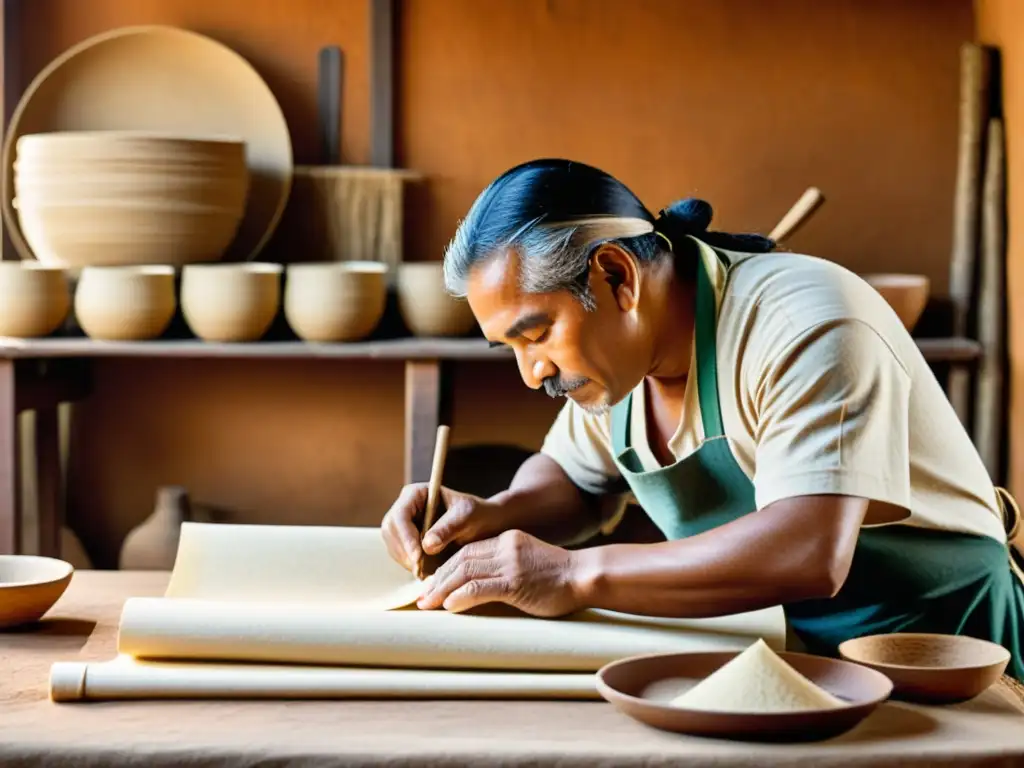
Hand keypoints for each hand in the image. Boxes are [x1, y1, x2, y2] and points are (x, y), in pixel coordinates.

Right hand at [381, 484, 506, 572]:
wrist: (485, 525)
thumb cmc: (478, 515)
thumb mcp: (468, 516)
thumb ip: (449, 527)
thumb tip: (427, 545)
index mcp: (416, 494)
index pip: (400, 515)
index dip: (406, 537)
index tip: (419, 557)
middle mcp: (405, 507)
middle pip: (391, 531)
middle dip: (405, 552)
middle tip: (422, 570)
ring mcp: (404, 525)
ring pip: (393, 545)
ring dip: (407, 561)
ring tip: (428, 572)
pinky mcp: (407, 541)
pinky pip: (400, 555)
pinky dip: (411, 565)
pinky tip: (427, 572)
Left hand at [416, 529, 585, 616]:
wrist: (583, 575)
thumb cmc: (557, 575)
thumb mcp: (526, 561)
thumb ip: (503, 567)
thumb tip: (476, 585)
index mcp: (506, 540)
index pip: (466, 551)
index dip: (445, 569)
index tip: (432, 585)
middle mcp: (505, 547)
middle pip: (460, 560)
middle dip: (437, 580)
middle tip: (422, 597)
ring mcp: (510, 564)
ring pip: (465, 572)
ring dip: (442, 590)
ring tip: (428, 604)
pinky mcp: (516, 582)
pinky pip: (481, 587)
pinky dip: (461, 596)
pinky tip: (449, 606)